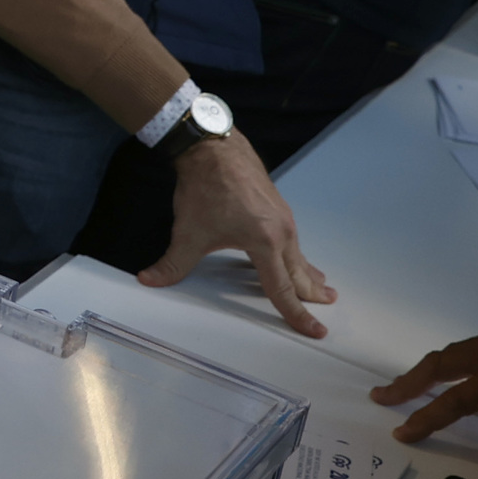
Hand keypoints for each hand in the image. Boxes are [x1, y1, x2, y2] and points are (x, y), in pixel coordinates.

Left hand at [140, 130, 333, 337]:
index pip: (282, 290)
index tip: (315, 331)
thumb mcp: (188, 232)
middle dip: (313, 294)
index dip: (297, 314)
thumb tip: (149, 280)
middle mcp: (282, 231)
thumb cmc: (204, 188)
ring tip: (321, 286)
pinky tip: (294, 256)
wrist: (213, 147)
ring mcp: (282, 217)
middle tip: (329, 306)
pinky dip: (298, 254)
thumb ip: (172, 263)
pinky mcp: (278, 207)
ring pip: (299, 254)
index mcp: (265, 243)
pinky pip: (292, 239)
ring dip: (308, 273)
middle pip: (299, 273)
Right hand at [371, 308, 477, 441]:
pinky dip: (452, 361)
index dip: (426, 418)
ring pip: (453, 354)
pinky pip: (470, 348)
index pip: (456, 400)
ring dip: (427, 371)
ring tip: (409, 384)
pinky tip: (459, 369)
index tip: (401, 432)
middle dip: (407, 384)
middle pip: (439, 367)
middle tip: (381, 396)